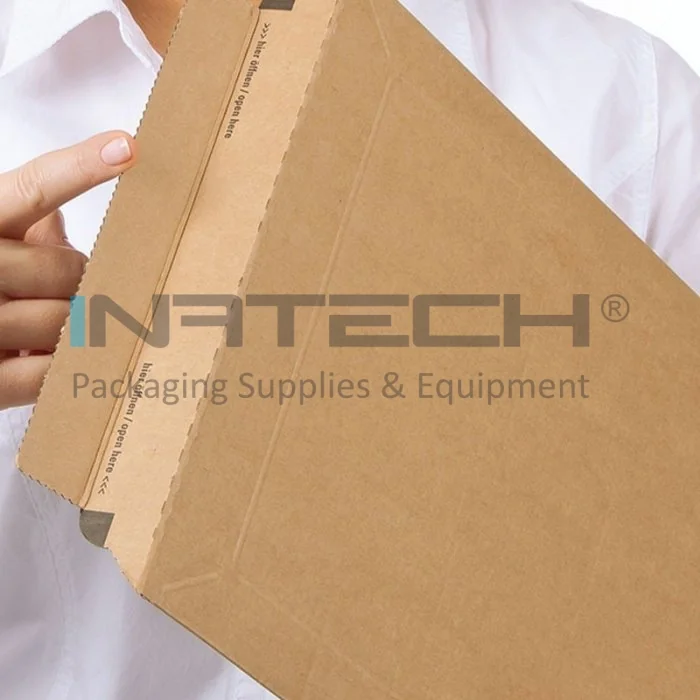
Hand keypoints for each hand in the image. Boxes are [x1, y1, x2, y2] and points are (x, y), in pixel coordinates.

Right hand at [0, 133, 136, 409]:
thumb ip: (28, 221)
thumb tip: (85, 196)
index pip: (33, 188)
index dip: (82, 167)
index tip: (127, 148)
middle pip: (66, 269)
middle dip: (81, 283)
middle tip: (69, 292)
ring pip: (63, 321)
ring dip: (75, 327)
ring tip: (53, 326)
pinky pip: (48, 373)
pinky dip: (62, 366)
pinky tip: (53, 357)